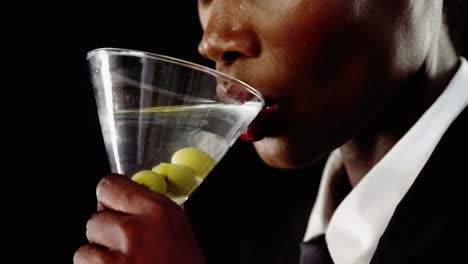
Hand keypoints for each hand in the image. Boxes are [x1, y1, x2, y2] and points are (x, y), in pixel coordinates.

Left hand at [74, 174, 204, 263]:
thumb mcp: (179, 232)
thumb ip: (151, 212)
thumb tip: (124, 197)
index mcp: (159, 212)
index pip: (109, 186)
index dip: (108, 198)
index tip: (111, 206)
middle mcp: (136, 231)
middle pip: (94, 220)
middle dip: (105, 236)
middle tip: (125, 251)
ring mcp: (117, 261)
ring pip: (84, 251)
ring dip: (98, 262)